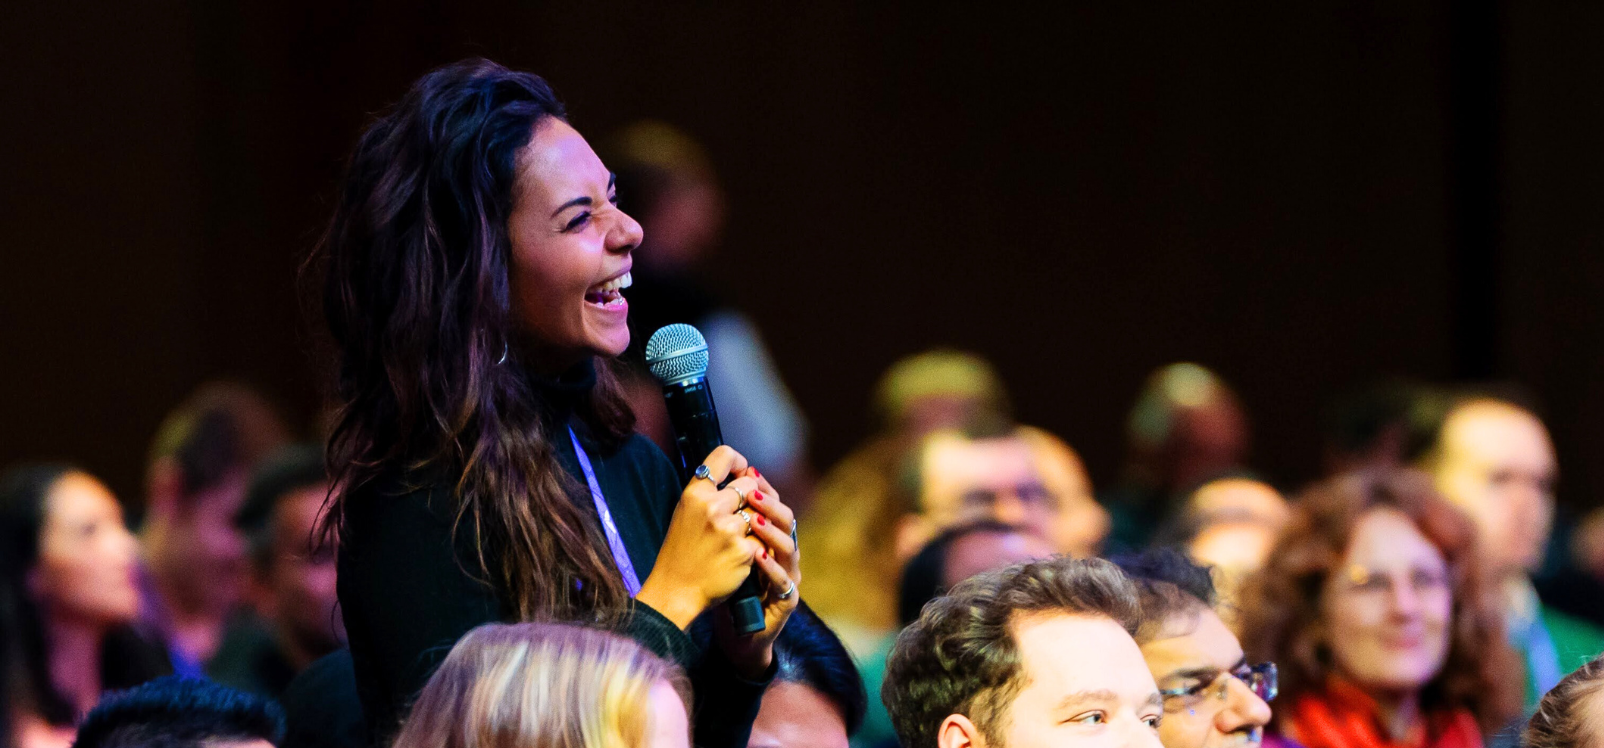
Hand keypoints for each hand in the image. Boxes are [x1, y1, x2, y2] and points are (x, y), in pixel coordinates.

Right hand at [636, 446, 763, 629]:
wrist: (676, 590)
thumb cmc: (681, 550)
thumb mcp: (686, 512)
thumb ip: (709, 491)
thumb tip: (743, 471)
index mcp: (694, 493)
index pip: (724, 455)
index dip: (738, 462)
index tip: (741, 474)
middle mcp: (711, 507)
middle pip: (749, 485)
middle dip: (749, 499)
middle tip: (738, 516)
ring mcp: (729, 529)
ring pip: (758, 512)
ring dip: (753, 525)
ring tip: (735, 539)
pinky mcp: (744, 550)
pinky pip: (761, 538)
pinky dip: (755, 547)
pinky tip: (739, 556)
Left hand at [713, 466, 800, 678]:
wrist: (740, 633)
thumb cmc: (731, 589)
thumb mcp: (726, 551)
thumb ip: (725, 524)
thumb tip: (713, 486)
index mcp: (772, 540)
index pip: (775, 506)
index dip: (765, 489)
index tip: (747, 472)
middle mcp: (785, 555)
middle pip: (788, 521)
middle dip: (769, 504)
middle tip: (751, 493)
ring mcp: (789, 577)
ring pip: (790, 547)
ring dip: (771, 531)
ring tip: (751, 520)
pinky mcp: (787, 600)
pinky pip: (784, 581)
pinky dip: (771, 567)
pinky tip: (758, 556)